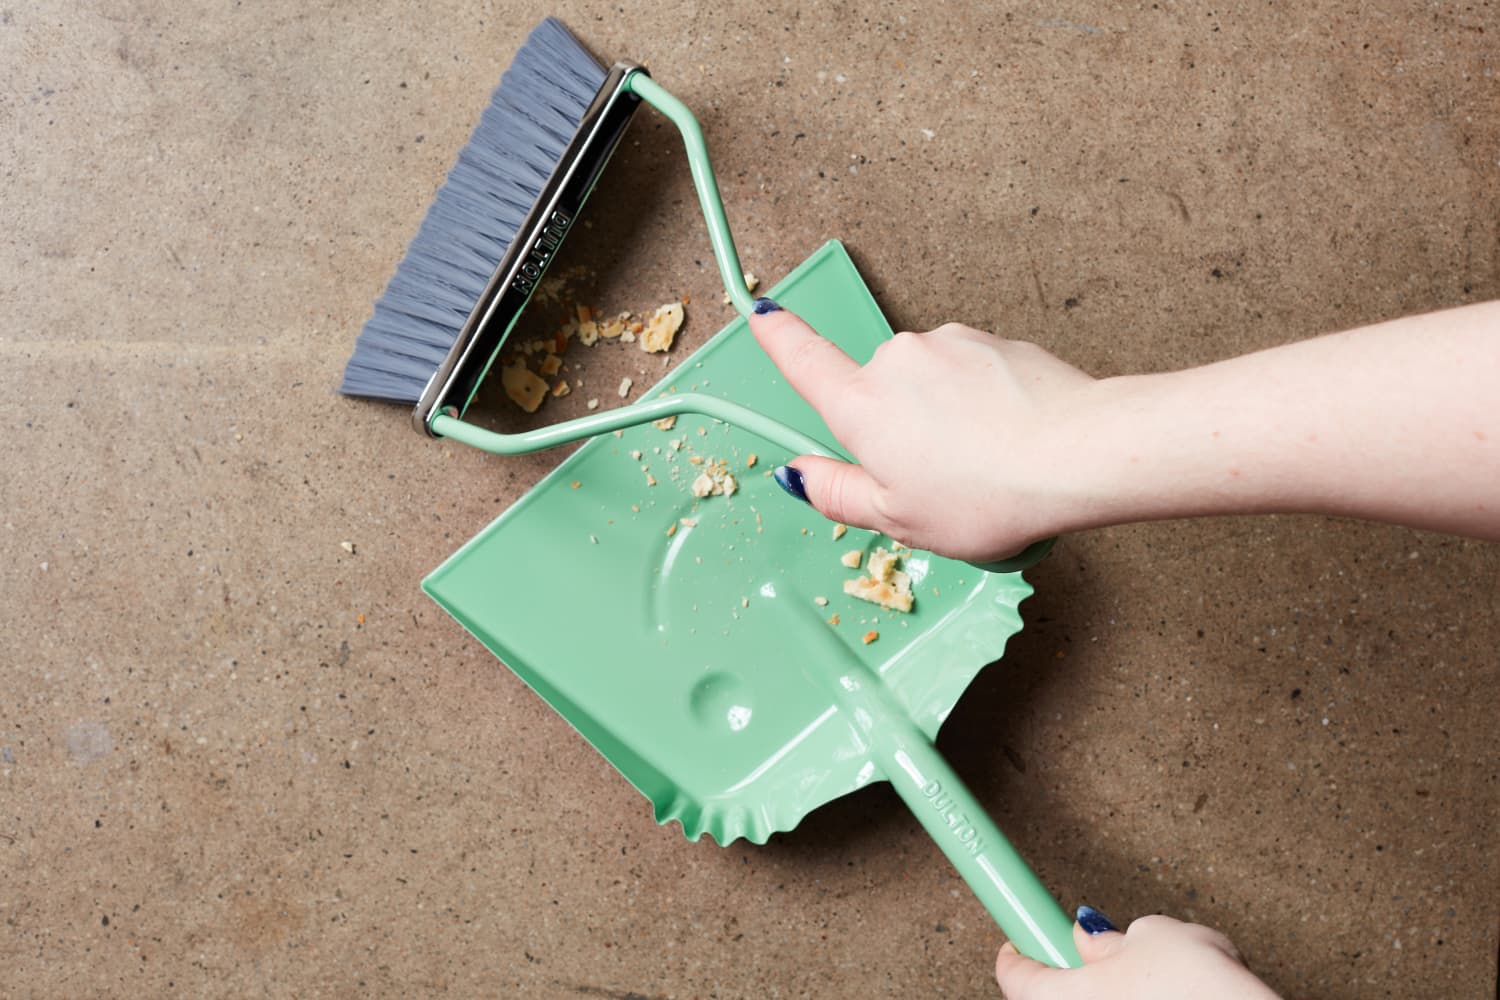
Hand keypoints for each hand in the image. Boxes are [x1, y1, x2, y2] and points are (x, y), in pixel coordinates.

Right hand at [748, 303, 1097, 561]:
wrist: (1078, 452)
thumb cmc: (987, 494)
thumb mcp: (896, 520)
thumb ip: (837, 494)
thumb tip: (797, 475)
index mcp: (862, 406)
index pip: (803, 360)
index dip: (776, 336)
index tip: (760, 313)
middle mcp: (897, 360)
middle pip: (877, 392)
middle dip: (897, 429)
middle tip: (935, 481)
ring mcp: (949, 344)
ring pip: (929, 386)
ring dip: (944, 418)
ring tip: (982, 466)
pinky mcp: (994, 341)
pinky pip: (972, 377)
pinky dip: (982, 406)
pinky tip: (1009, 440)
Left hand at [995, 908, 1280, 998]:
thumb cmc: (1198, 988)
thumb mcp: (1151, 935)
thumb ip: (1109, 939)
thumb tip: (1092, 936)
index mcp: (1062, 996)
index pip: (1014, 976)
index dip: (1017, 950)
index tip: (1020, 935)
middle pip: (1055, 996)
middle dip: (1078, 971)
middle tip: (1100, 951)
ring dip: (1117, 989)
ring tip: (1160, 977)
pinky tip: (1178, 996)